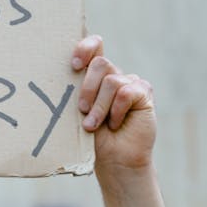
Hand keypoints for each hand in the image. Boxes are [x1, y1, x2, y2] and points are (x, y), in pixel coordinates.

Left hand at [72, 35, 155, 174]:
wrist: (114, 159)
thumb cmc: (92, 137)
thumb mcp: (78, 112)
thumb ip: (76, 91)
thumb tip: (63, 74)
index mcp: (96, 75)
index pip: (94, 46)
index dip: (86, 48)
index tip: (75, 65)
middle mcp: (114, 75)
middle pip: (100, 64)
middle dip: (87, 89)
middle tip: (81, 110)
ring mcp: (130, 83)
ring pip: (112, 81)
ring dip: (99, 107)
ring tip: (93, 125)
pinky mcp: (143, 93)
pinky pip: (126, 93)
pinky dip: (116, 111)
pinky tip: (115, 124)